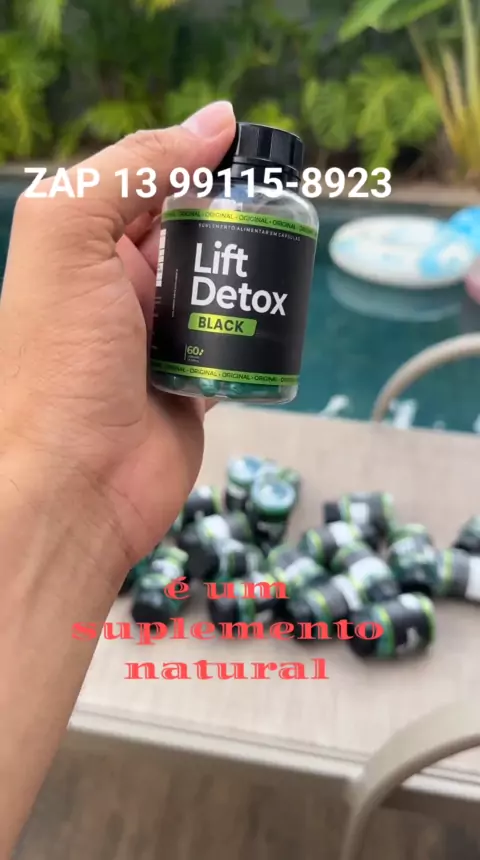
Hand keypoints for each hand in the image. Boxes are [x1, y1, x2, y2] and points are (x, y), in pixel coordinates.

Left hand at [0, 101, 235, 582]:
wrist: (76, 484)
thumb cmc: (62, 360)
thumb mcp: (72, 236)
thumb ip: (132, 170)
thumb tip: (215, 120)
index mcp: (86, 247)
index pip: (148, 185)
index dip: (195, 163)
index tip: (249, 154)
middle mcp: (121, 290)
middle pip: (191, 235)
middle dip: (233, 221)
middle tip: (279, 217)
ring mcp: (158, 341)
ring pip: (219, 289)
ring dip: (251, 278)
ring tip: (284, 269)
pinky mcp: (192, 386)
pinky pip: (234, 348)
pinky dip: (258, 336)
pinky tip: (278, 323)